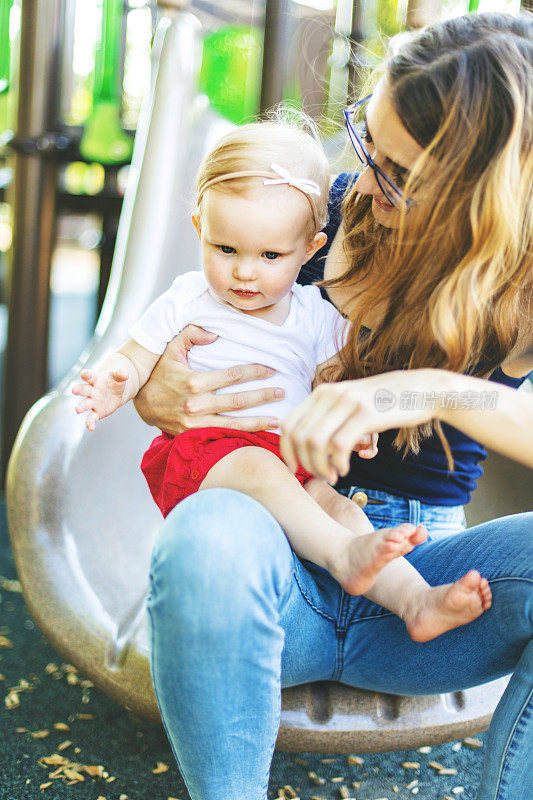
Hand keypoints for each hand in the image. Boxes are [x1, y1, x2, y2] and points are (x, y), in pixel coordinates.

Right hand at [72, 368, 127, 429]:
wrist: (115, 393)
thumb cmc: (114, 383)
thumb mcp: (119, 378)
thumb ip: (121, 375)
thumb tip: (125, 374)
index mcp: (96, 380)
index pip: (90, 376)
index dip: (87, 374)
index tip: (84, 373)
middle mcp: (92, 391)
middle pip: (84, 389)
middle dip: (79, 389)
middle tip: (74, 390)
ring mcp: (93, 402)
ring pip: (85, 404)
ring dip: (81, 406)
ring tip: (77, 409)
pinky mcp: (96, 412)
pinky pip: (91, 418)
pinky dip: (90, 423)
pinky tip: (91, 428)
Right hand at [133, 325, 284, 435]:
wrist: (140, 404)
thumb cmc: (159, 374)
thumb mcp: (170, 349)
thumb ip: (191, 335)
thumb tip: (215, 334)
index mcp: (193, 381)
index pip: (232, 376)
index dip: (254, 372)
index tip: (271, 369)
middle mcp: (196, 404)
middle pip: (238, 401)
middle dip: (263, 396)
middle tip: (282, 392)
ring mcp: (196, 423)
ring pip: (234, 423)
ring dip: (258, 421)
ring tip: (278, 420)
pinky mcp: (194, 435)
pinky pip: (222, 435)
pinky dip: (242, 435)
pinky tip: (258, 434)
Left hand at [280, 370, 441, 482]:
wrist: (421, 390)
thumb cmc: (384, 402)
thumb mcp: (350, 400)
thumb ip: (328, 414)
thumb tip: (306, 441)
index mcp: (322, 392)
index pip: (288, 424)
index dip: (287, 451)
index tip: (295, 469)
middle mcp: (330, 394)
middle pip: (299, 437)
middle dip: (306, 463)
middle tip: (322, 476)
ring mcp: (347, 402)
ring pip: (315, 442)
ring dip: (321, 466)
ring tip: (334, 476)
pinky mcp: (365, 414)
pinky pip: (339, 445)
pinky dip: (337, 463)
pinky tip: (345, 470)